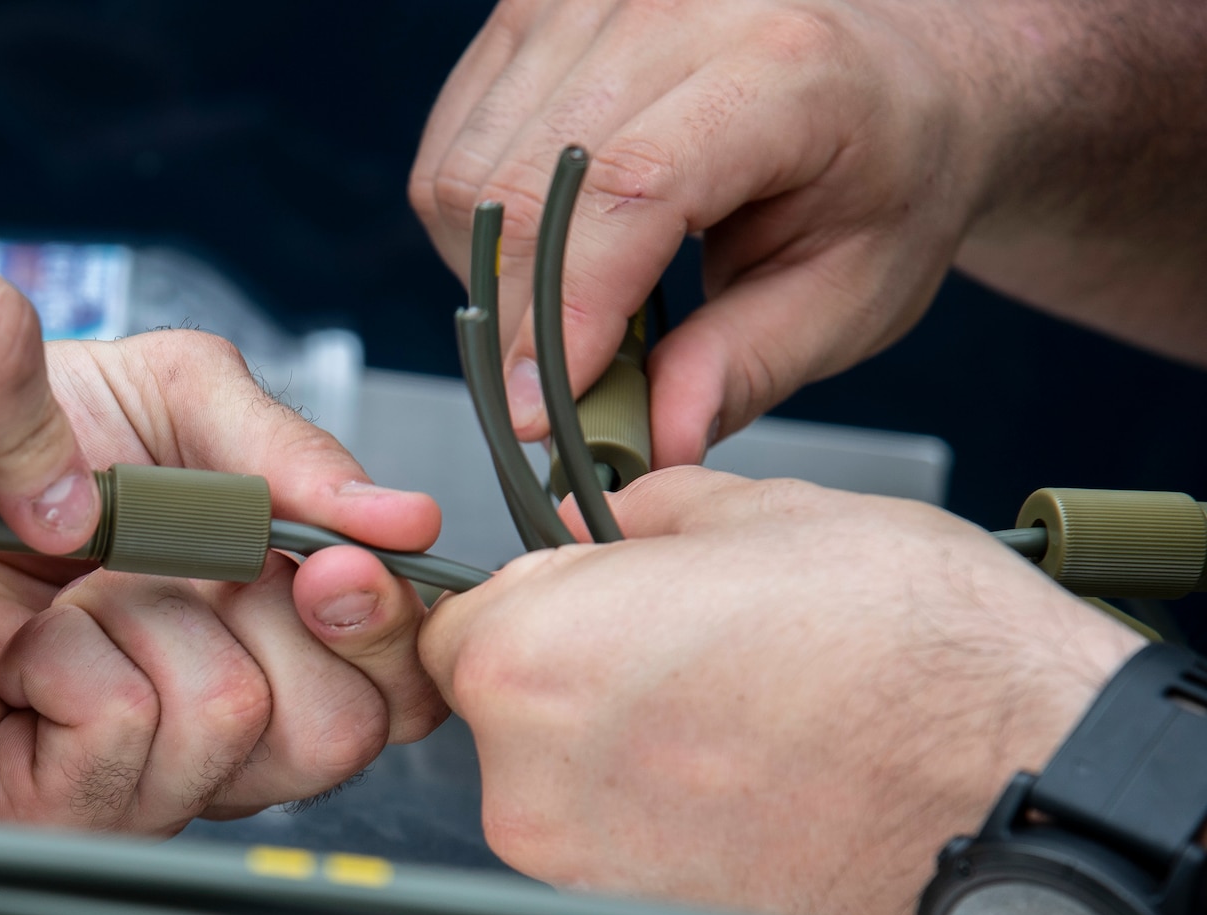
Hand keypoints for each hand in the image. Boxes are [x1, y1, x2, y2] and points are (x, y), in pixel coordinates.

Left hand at [0, 331, 448, 834]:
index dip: (390, 631)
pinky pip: (121, 727)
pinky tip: (24, 646)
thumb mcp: (177, 404)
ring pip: (231, 714)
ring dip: (145, 612)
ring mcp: (145, 784)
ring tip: (76, 592)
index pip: (403, 690)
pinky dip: (67, 651)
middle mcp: (228, 734)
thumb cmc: (13, 453)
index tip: (337, 561)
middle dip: (264, 612)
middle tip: (183, 555)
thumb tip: (404, 519)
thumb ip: (289, 454)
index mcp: (279, 645)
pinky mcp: (53, 812)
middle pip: (342, 730)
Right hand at [409, 0, 1206, 464]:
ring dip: (495, 277)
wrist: (894, 74)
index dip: (567, 314)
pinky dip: (479, 230)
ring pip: (465, 174)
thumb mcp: (854, 294)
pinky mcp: (535, 12)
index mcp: (782, 65)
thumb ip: (746, 367)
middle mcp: (676, 4)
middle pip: (524, 187)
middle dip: (524, 321)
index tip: (540, 414)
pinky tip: (553, 251)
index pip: (629, 191)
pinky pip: (451, 149)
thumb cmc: (885, 170)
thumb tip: (655, 440)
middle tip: (564, 395)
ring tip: (576, 310)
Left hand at [419, 469, 1142, 914]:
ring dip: (624, 746)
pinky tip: (757, 781)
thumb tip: (608, 521)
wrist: (1024, 800)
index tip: (594, 595)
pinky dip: (664, 816)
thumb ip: (647, 516)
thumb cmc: (919, 659)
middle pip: (505, 709)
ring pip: (561, 781)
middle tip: (695, 651)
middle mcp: (527, 781)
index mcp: (528, 655)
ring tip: (746, 715)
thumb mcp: (768, 513)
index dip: (532, 599)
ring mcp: (580, 871)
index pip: (455, 624)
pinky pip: (616, 847)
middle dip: (577, 672)